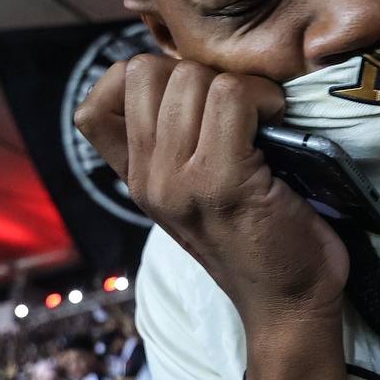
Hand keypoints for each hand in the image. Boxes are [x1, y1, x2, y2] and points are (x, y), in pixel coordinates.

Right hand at [76, 56, 356, 379]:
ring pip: (190, 77)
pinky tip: (277, 120)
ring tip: (261, 115)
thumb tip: (187, 75)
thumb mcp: (194, 197)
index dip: (138, 80)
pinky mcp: (223, 181)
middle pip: (144, 72)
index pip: (93, 107)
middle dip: (198, 72)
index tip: (189, 97)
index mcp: (137, 180)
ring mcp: (179, 181)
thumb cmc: (257, 241)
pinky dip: (262, 96)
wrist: (287, 307)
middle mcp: (148, 179)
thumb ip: (174, 148)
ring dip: (237, 84)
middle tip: (237, 106)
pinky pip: (232, 97)